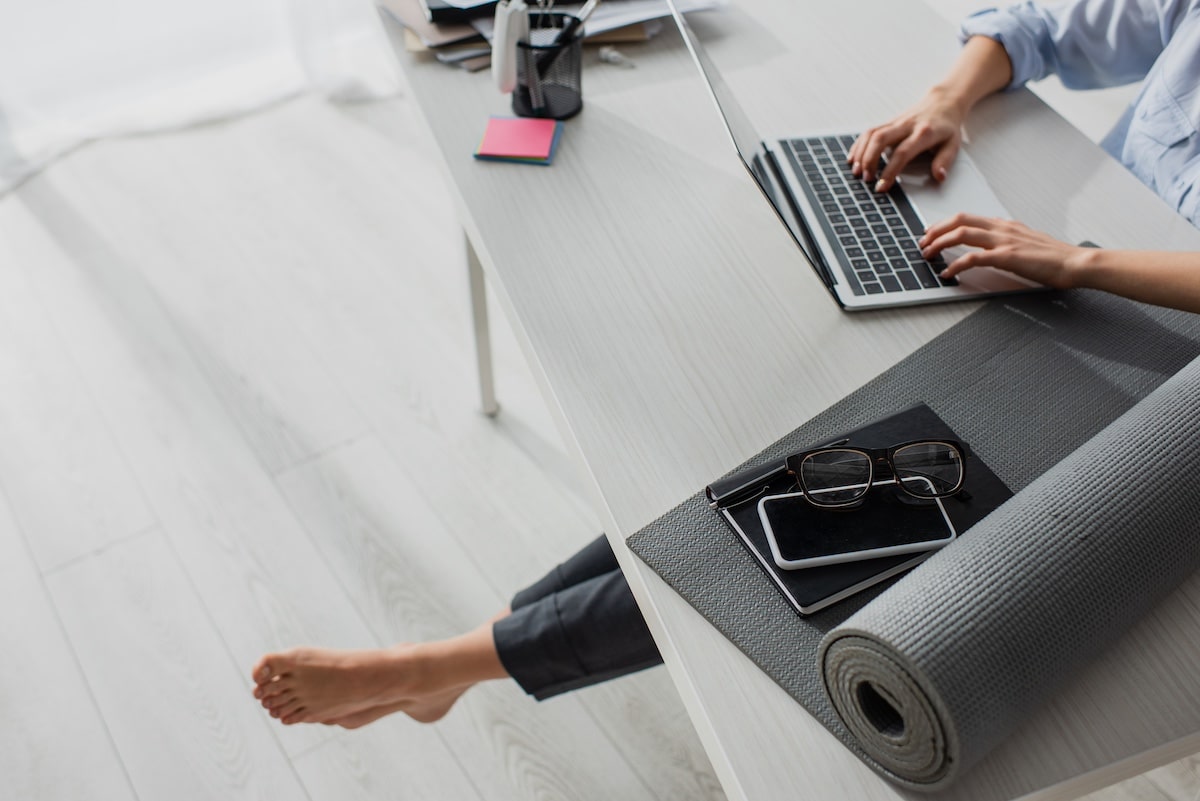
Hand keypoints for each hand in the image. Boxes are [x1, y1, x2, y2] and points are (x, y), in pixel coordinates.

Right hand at [847, 86, 965, 192]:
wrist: (943, 103)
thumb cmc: (946, 127)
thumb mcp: (953, 144)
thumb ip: (944, 161)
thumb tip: (939, 177)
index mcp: (924, 133)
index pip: (902, 152)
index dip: (890, 171)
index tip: (882, 186)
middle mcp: (907, 125)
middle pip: (881, 139)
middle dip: (869, 160)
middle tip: (866, 178)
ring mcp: (896, 122)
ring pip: (872, 134)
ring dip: (861, 153)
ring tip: (856, 171)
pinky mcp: (888, 122)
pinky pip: (869, 131)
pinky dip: (858, 145)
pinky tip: (853, 158)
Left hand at [919, 214, 1085, 287]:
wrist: (1076, 262)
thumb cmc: (1055, 257)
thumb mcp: (1027, 242)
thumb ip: (1007, 240)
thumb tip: (989, 246)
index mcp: (1005, 225)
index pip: (968, 217)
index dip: (944, 223)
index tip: (931, 232)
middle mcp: (1002, 228)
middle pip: (959, 220)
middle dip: (936, 230)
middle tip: (922, 242)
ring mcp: (1004, 241)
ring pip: (962, 234)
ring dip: (939, 244)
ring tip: (927, 254)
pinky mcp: (1008, 256)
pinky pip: (974, 258)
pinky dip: (956, 264)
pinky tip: (947, 272)